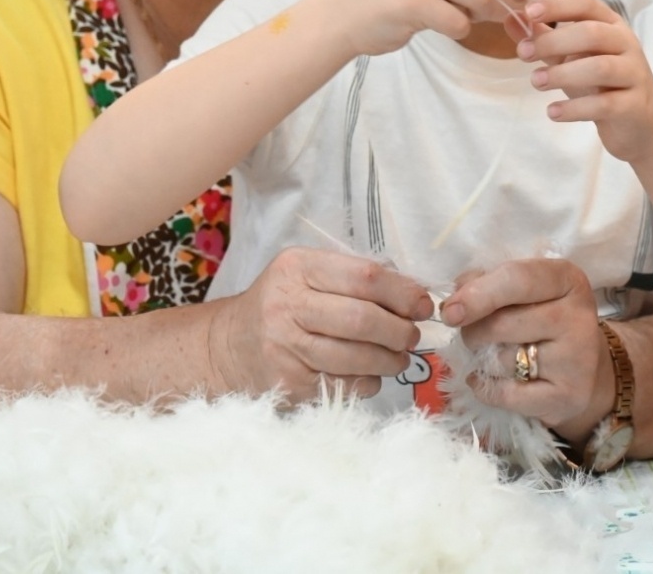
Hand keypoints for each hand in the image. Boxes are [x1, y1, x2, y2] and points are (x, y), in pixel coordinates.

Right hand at [207, 247, 432, 401]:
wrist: (229, 346)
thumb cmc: (282, 305)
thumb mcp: (307, 274)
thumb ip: (353, 277)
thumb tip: (414, 293)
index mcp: (298, 268)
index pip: (365, 276)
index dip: (403, 293)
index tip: (423, 305)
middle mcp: (287, 305)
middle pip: (363, 319)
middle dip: (400, 330)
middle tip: (411, 336)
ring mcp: (285, 347)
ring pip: (357, 357)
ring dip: (391, 360)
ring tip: (398, 357)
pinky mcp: (289, 383)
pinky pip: (346, 385)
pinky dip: (368, 382)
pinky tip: (368, 374)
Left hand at [439, 258, 613, 441]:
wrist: (585, 374)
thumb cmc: (544, 323)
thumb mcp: (526, 292)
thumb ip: (489, 283)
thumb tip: (457, 292)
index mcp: (566, 280)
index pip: (517, 279)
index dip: (477, 294)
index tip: (450, 311)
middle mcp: (577, 316)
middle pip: (502, 323)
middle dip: (473, 332)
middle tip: (472, 336)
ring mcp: (576, 359)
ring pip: (501, 360)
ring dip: (483, 361)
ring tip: (494, 357)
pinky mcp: (568, 396)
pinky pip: (506, 394)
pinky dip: (486, 389)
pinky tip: (489, 381)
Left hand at [515, 0, 652, 162]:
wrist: (642, 125)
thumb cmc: (603, 85)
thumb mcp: (571, 57)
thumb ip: (544, 38)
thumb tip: (510, 18)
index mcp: (612, 26)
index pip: (586, 5)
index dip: (557, 6)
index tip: (527, 11)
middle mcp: (627, 45)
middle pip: (592, 33)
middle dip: (553, 41)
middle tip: (523, 54)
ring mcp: (634, 75)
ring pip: (600, 68)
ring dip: (562, 73)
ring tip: (536, 81)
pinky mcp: (634, 105)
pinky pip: (605, 104)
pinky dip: (574, 108)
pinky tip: (552, 112)